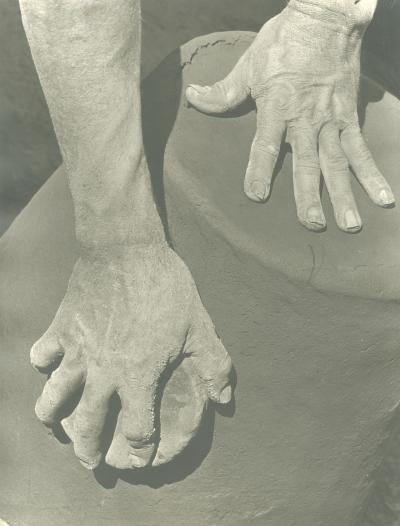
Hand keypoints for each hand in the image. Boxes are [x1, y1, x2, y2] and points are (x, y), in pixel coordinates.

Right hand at [30, 245, 232, 468]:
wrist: (126, 248)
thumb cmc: (166, 287)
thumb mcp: (199, 325)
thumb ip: (214, 365)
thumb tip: (225, 400)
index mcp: (138, 376)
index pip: (137, 433)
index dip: (140, 454)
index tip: (140, 459)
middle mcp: (103, 372)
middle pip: (88, 428)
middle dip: (90, 451)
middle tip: (92, 460)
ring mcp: (77, 351)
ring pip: (53, 400)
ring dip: (54, 419)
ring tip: (60, 424)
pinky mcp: (60, 329)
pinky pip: (41, 357)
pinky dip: (44, 366)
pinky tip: (53, 367)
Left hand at [186, 0, 393, 232]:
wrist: (325, 17)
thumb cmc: (282, 42)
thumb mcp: (248, 65)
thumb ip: (222, 91)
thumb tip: (192, 96)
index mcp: (276, 107)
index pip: (265, 145)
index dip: (260, 171)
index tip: (257, 197)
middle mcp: (305, 118)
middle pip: (308, 163)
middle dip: (309, 196)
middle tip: (312, 225)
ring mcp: (331, 120)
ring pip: (337, 163)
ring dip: (344, 195)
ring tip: (350, 225)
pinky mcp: (349, 117)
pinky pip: (361, 149)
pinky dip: (372, 174)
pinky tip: (383, 198)